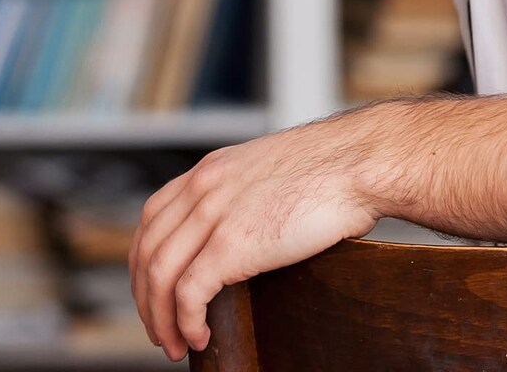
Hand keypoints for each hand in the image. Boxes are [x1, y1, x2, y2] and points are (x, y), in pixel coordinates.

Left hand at [129, 108, 384, 360]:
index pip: (153, 217)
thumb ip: (247, 193)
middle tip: (161, 330)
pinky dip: (186, 322)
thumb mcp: (273, 170)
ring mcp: (214, 213)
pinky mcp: (231, 243)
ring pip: (160, 277)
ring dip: (161, 320)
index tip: (155, 290)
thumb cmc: (335, 167)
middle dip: (146, 299)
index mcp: (214, 168)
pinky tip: (200, 335)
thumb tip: (247, 230)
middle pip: (148, 251)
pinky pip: (188, 294)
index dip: (145, 261)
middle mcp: (205, 187)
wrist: (360, 162)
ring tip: (177, 344)